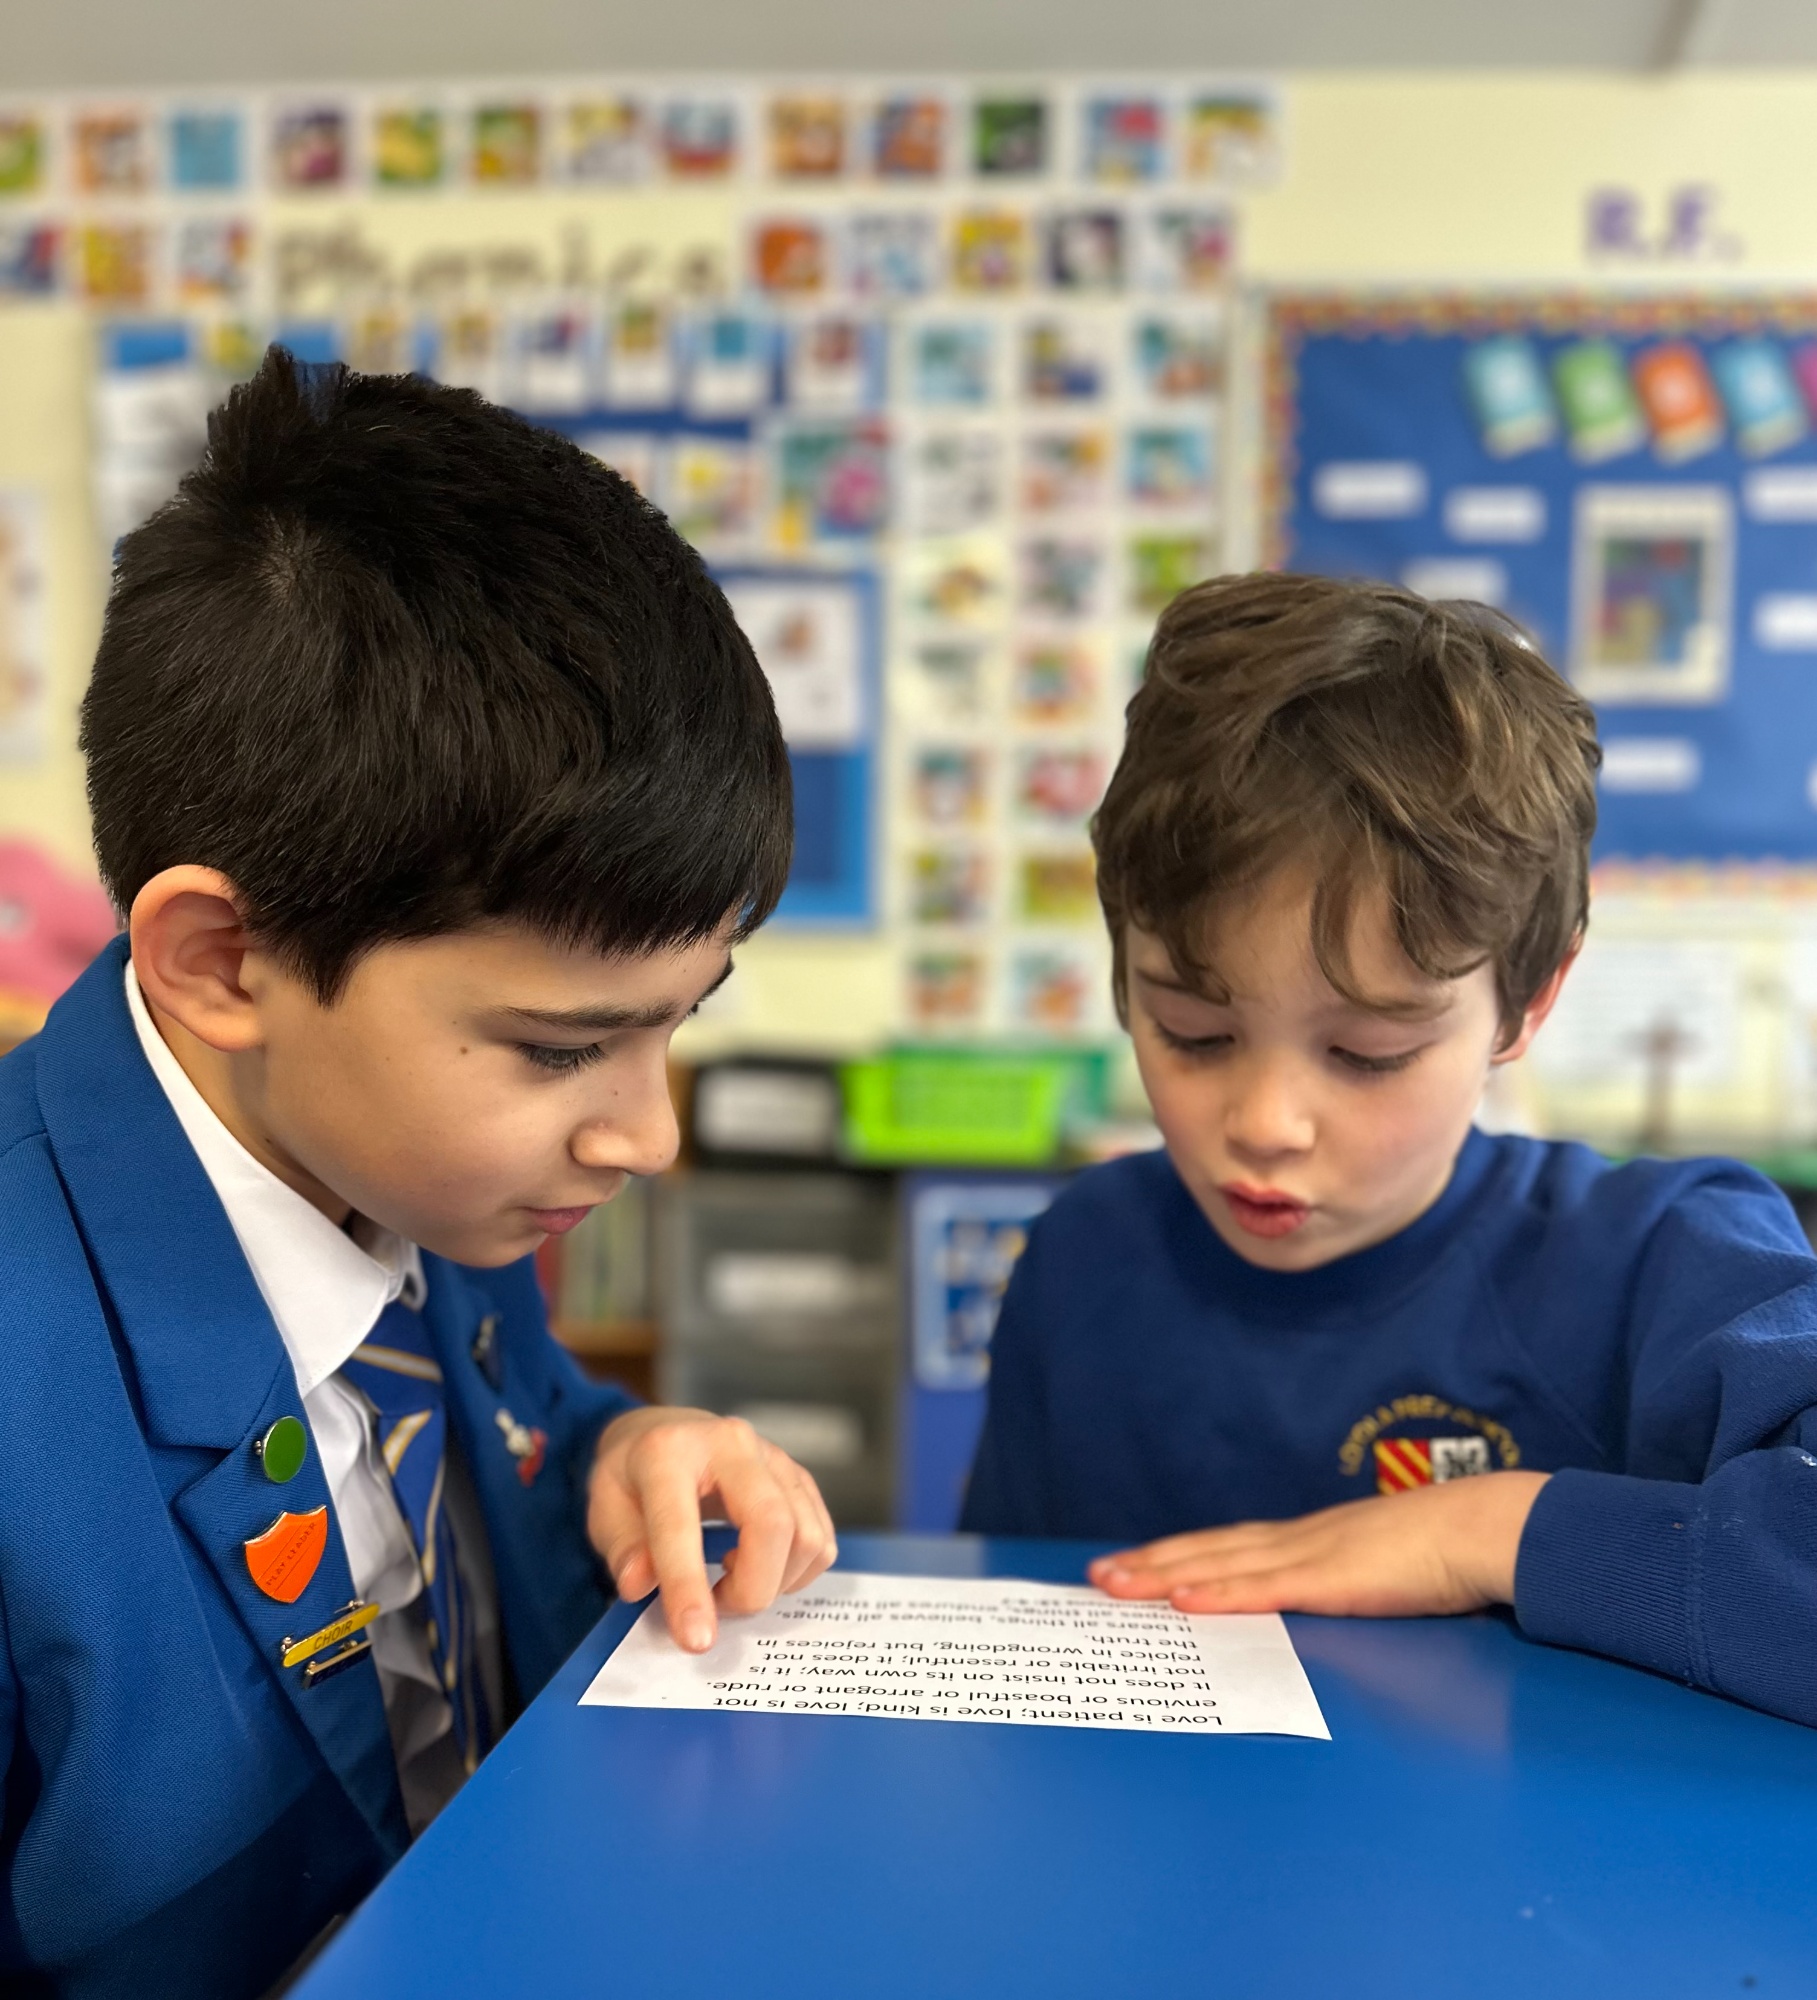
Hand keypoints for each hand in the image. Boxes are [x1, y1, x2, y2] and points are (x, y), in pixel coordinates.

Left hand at [587, 1407, 837, 1652]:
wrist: (664, 1434)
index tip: (695, 1640)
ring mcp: (773, 1457)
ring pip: (806, 1535)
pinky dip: (796, 1571)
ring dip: (775, 1582)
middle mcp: (730, 1443)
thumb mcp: (603, 1507)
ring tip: (731, 1581)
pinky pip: (821, 1537)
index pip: (682, 1524)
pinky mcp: (799, 1477)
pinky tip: (757, 1565)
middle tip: (717, 1607)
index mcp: (669, 1451)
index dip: (688, 1586)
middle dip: (752, 1588)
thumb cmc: (632, 1477)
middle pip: (772, 1523)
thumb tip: (639, 1584)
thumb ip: (621, 1547)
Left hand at [1087, 1472, 1550, 1617]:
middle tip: (1095, 1576)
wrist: (1488, 1528)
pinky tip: (1182, 1600)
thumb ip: (1353, 1582)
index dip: (1181, 1554)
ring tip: (1114, 1586)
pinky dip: (1218, 1592)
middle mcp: (1299, 1539)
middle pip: (1209, 1550)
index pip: (1230, 1545)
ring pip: (1219, 1564)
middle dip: (1150, 1564)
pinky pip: (1263, 1589)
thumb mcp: (1387, 1570)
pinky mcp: (1330, 1578)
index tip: (1136, 1562)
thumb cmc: (1451, 1552)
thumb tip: (1336, 1600)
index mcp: (1314, 1539)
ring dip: (1162, 1576)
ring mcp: (1311, 1555)